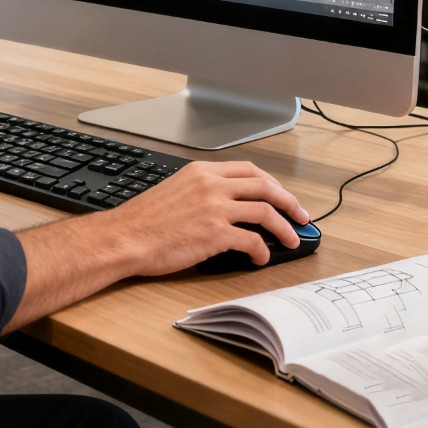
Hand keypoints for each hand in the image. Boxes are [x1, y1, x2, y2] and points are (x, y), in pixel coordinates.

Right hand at [107, 160, 308, 274]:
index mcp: (200, 171)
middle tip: (301, 216)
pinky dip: (263, 250)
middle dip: (289, 201)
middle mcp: (210, 184)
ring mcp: (214, 208)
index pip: (248, 169)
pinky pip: (252, 240)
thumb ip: (201, 191)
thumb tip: (227, 206)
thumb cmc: (143, 220)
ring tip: (292, 240)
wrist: (126, 237)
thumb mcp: (174, 190)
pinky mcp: (215, 233)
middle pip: (264, 186)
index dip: (271, 183)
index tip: (281, 195)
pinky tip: (260, 258)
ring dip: (285, 227)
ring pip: (265, 211)